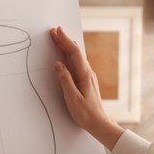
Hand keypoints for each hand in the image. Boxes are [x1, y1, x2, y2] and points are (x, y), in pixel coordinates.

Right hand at [50, 27, 123, 149]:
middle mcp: (88, 73)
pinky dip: (71, 55)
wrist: (99, 123)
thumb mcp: (72, 98)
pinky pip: (78, 63)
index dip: (64, 41)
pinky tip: (68, 55)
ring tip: (60, 38)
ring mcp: (88, 76)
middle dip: (64, 40)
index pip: (73, 53)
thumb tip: (57, 63)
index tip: (56, 31)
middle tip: (55, 30)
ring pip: (77, 57)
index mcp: (84, 75)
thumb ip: (65, 80)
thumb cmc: (85, 113)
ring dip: (68, 46)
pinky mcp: (87, 81)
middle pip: (76, 52)